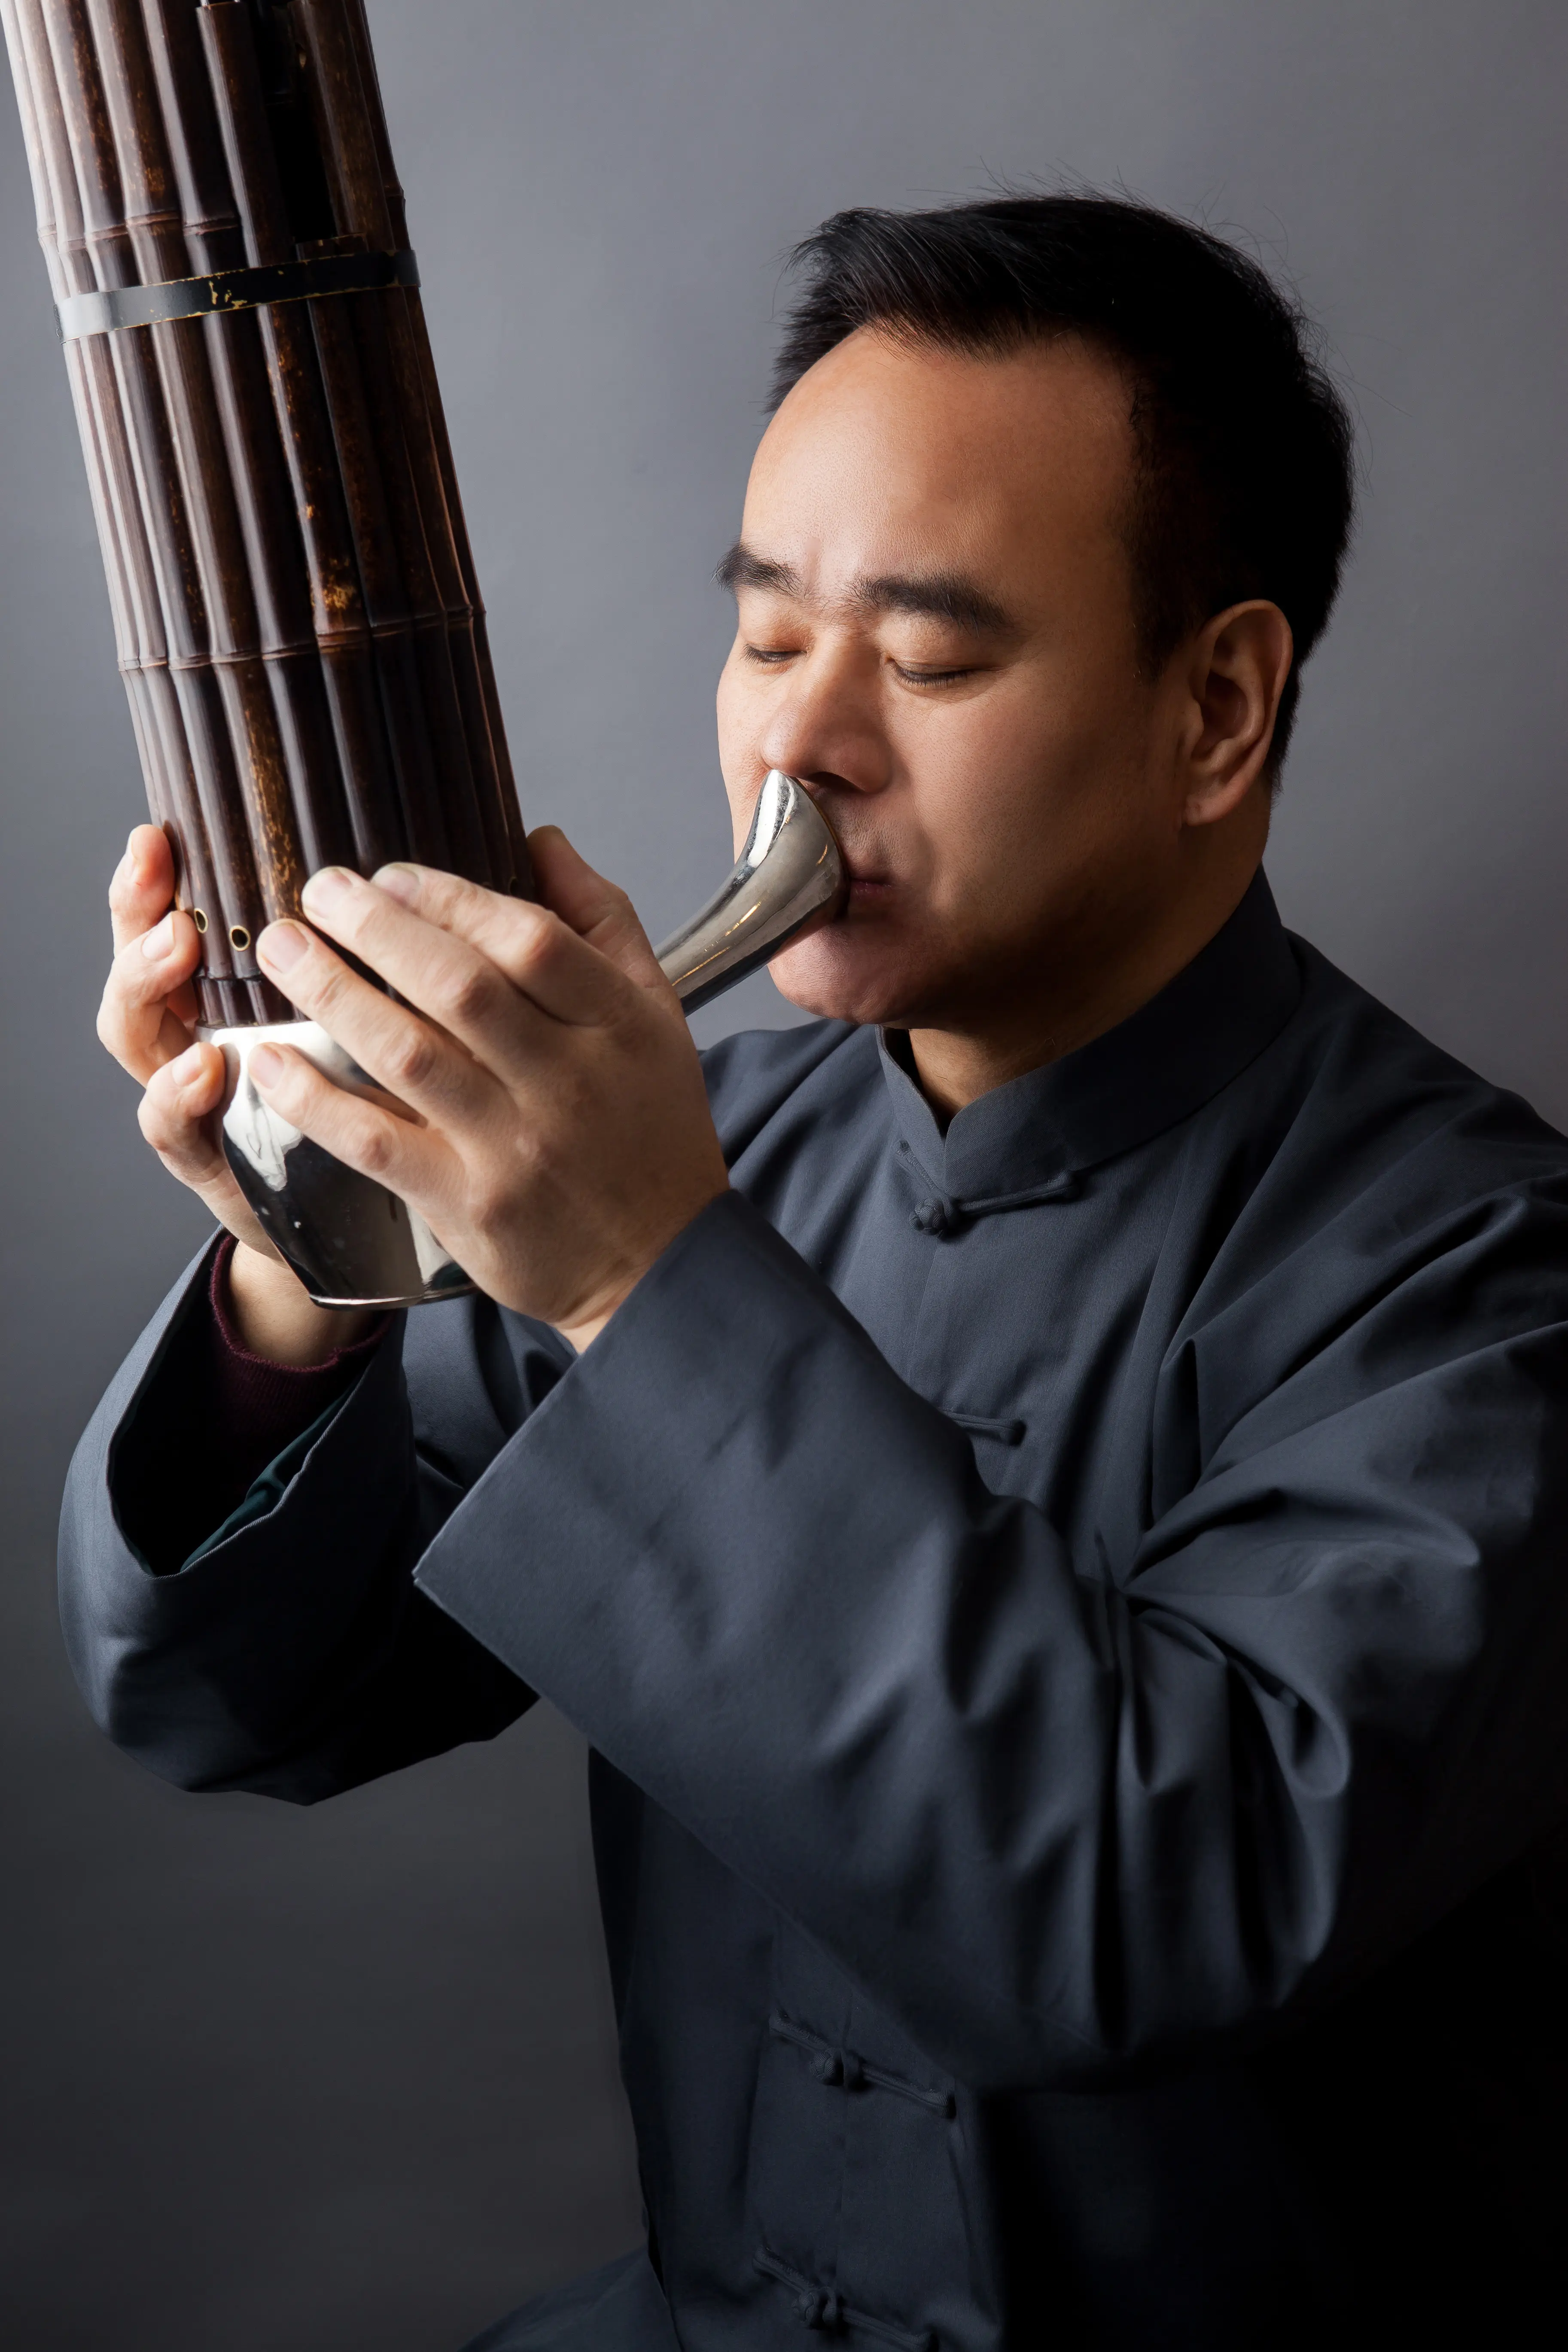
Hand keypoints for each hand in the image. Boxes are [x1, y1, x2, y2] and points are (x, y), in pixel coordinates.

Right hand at [96, 824, 374, 1364]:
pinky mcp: (211, 1165)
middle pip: (141, 963)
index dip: (158, 877)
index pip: (176, 914)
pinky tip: (204, 1070)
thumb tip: (429, 868)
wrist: (360, 1220)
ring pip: (137, 1035)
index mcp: (235, 988)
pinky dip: (179, 1100)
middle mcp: (198, 1034)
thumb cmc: (380, 1104)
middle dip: (137, 918)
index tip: (160, 834)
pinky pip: (174, 1131)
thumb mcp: (387, 1014)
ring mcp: (194, 1099)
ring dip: (149, 986)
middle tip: (159, 879)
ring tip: (175, 947)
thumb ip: (396, 952)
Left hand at [248, 829, 730, 1348]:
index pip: (530, 941)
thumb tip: (540, 840)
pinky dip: (317, 1099)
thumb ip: (603, 922)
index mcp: (619, 1027)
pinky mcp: (468, 1205)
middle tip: (317, 892)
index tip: (391, 875)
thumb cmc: (651, 1132)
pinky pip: (376, 1142)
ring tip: (282, 949)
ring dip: (332, 994)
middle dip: (377, 929)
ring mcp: (515, 1149)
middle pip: (461, 987)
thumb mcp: (657, 1016)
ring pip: (408, 1055)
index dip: (452, 899)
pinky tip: (272, 1060)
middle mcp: (569, 1084)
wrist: (660, 1265)